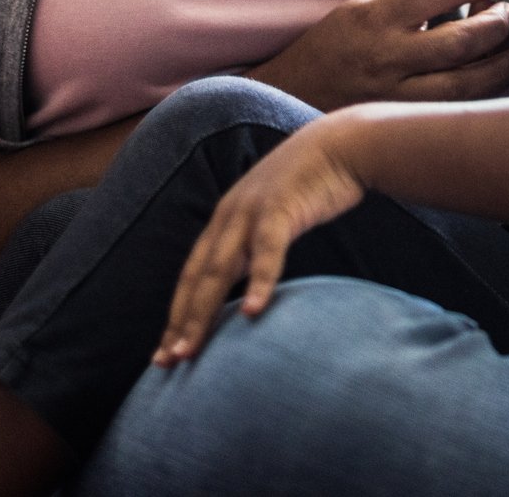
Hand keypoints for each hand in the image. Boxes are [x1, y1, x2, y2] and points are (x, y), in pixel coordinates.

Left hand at [154, 122, 366, 364]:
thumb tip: (250, 285)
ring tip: (192, 349)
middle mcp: (229, 217)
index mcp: (226, 220)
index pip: (192, 275)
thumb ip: (258, 247)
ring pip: (218, 269)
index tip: (167, 352)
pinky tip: (251, 311)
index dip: (178, 314)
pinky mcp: (282, 208)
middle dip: (179, 322)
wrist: (342, 145)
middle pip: (196, 278)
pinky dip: (258, 281)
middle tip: (166, 363)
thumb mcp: (276, 218)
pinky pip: (267, 250)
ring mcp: (252, 211)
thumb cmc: (312, 185)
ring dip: (202, 312)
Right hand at [248, 0, 508, 109]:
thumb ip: (406, 3)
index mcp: (375, 17)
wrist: (285, 97)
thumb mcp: (358, 10)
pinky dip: (479, 96)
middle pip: (461, 40)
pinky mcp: (398, 122)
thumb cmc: (329, 47)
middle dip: (498, 23)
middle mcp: (385, 56)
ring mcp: (393, 95)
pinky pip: (450, 109)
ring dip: (499, 66)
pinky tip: (495, 84)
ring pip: (464, 84)